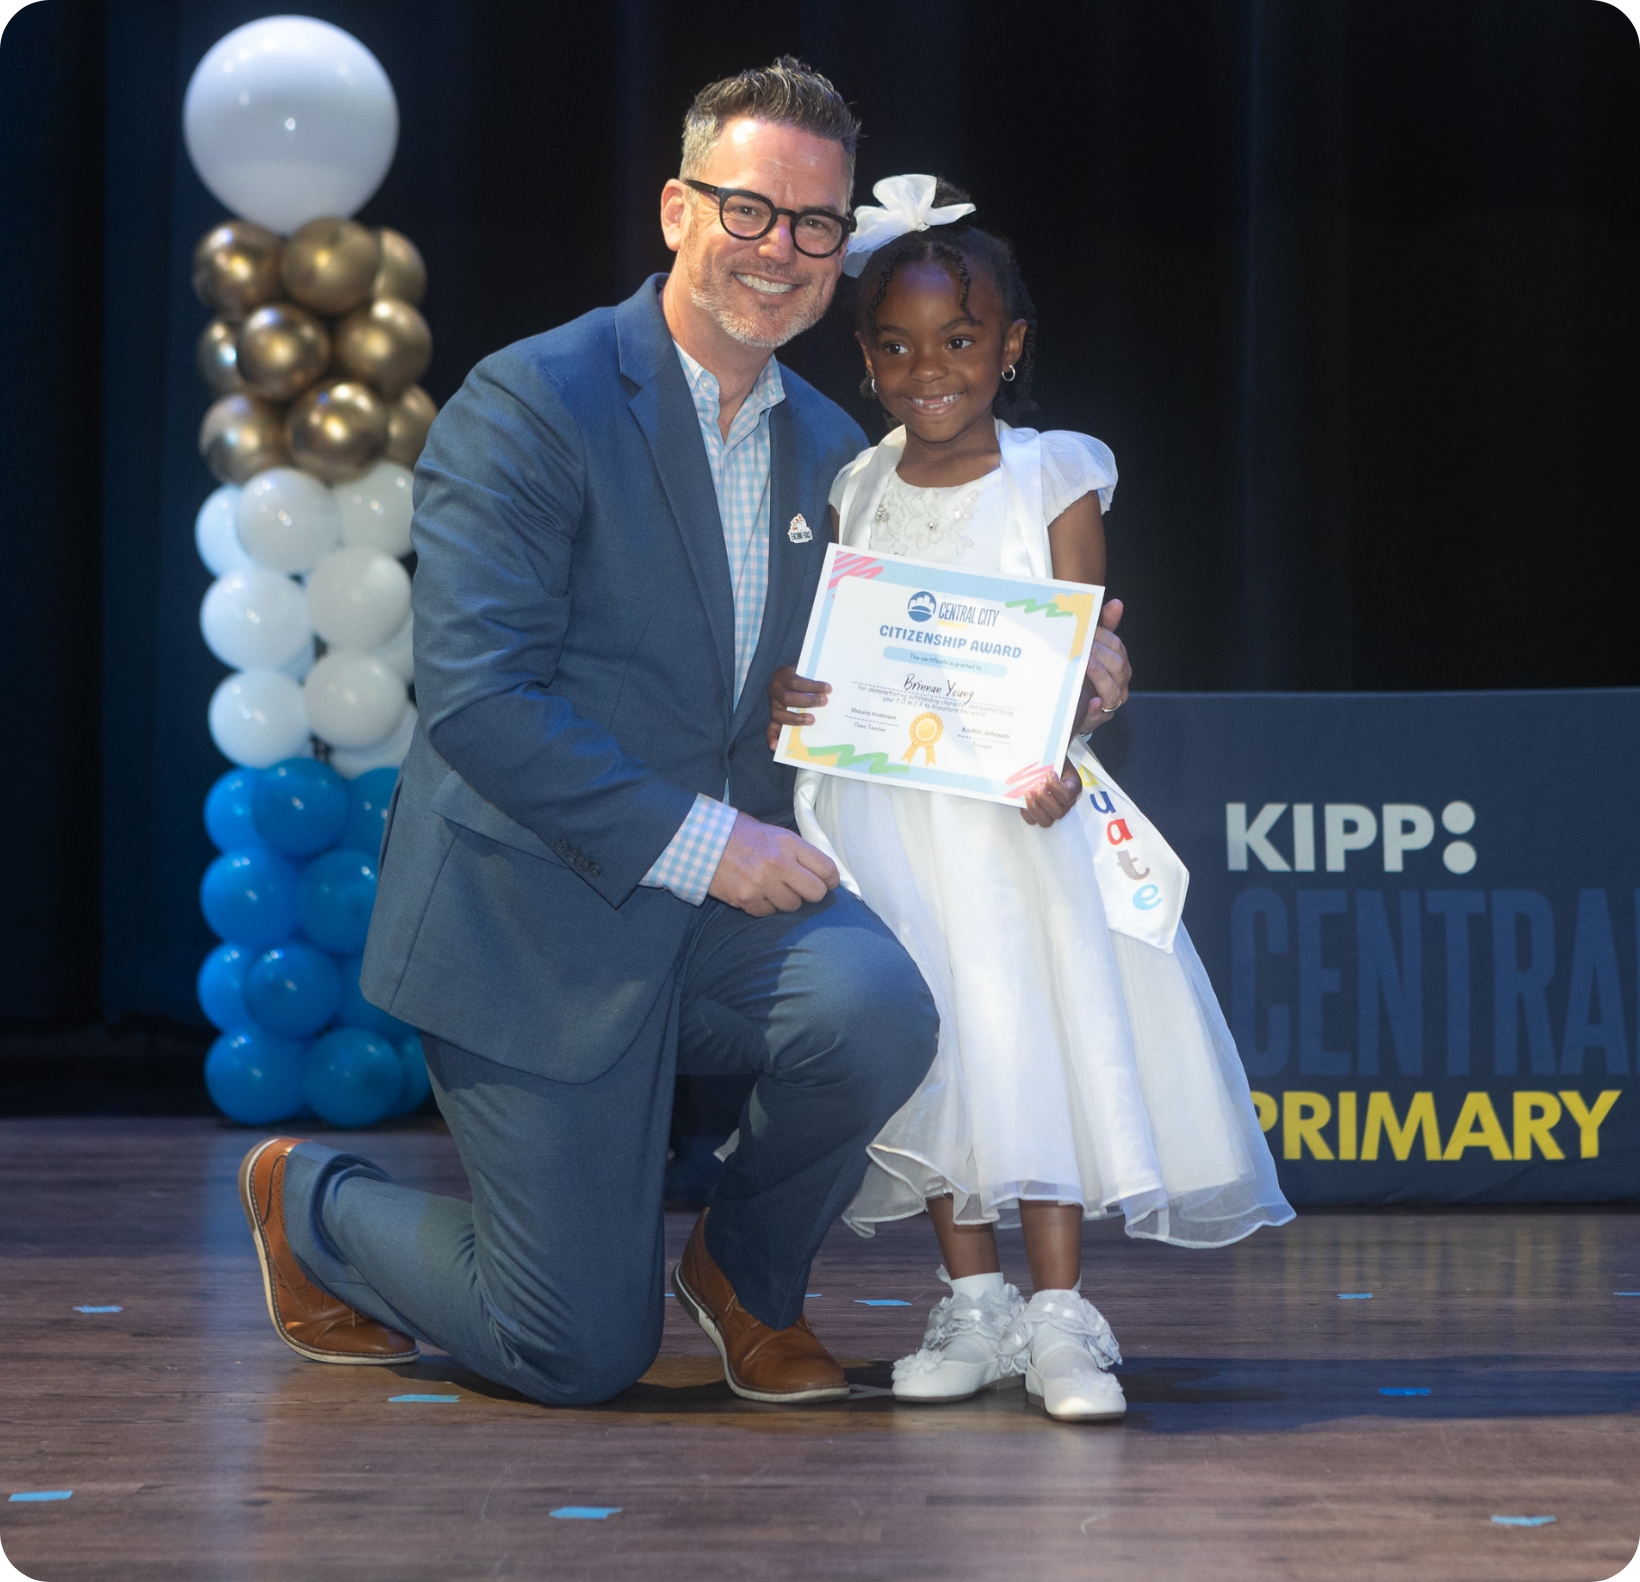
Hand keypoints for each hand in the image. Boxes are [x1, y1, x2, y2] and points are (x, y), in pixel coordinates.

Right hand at [708, 811, 838, 916]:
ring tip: (773, 888)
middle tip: (802, 889)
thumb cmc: (738, 833)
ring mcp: (762, 884)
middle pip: (815, 893)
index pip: (826, 868)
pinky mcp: (747, 899)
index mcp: (788, 843)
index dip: (831, 879)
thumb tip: (816, 868)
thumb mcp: (772, 832)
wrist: (701, 841)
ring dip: (786, 900)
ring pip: (792, 906)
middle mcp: (779, 864)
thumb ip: (794, 849)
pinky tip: (756, 893)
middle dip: (811, 893)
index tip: (828, 882)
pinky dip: (765, 906)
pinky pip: (768, 912)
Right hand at [766, 665, 831, 750]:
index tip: (828, 689)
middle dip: (807, 701)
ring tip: (812, 720)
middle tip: (824, 702)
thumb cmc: (805, 674)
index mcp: (782, 675)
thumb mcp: (809, 669)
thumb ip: (817, 674)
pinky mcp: (774, 719)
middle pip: (787, 698)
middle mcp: (774, 690)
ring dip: (796, 719)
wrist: (795, 676)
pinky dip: (772, 738)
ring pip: (778, 715)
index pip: (795, 681)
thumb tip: (832, 686)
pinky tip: (775, 746)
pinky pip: (770, 728)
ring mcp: (773, 705)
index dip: (811, 686)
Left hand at [1019, 760, 1082, 827]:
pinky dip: (1026, 812)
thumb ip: (1053, 758)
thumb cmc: (1053, 759)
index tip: (1048, 772)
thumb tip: (1043, 757)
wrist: (1049, 762)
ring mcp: (1054, 810)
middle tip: (1036, 784)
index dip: (1056, 786)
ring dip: (1034, 808)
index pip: (1068, 795)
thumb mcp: (1057, 756)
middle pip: (1058, 812)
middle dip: (1044, 799)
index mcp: (1073, 787)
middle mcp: (1066, 803)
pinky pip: (1033, 821)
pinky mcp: (1041, 813)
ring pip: (1046, 821)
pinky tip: (1022, 801)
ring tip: (1027, 793)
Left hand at [1076, 598, 1130, 732]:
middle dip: (1101, 654)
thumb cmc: (1085, 674)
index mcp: (1119, 663)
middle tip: (1084, 646)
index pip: (1117, 646)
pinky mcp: (1098, 717)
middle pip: (1118, 665)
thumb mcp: (1092, 648)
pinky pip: (1100, 713)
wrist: (1073, 706)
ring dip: (1099, 675)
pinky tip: (1090, 701)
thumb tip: (1117, 603)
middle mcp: (1120, 682)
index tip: (1089, 630)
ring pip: (1112, 688)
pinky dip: (1096, 708)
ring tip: (1085, 665)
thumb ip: (1105, 627)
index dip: (1104, 637)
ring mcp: (1111, 701)